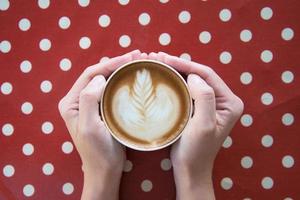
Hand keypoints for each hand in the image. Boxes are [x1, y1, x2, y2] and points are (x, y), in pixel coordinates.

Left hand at [58, 50, 145, 199]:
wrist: (105, 169)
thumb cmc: (97, 151)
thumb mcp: (90, 127)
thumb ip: (89, 100)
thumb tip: (99, 77)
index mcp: (71, 102)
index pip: (89, 74)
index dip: (109, 64)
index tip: (129, 58)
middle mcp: (79, 100)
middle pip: (97, 74)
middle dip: (116, 63)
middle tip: (137, 55)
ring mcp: (91, 104)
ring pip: (105, 80)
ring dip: (120, 69)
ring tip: (137, 61)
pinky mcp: (102, 108)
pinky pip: (111, 89)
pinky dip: (122, 80)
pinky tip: (132, 76)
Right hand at [148, 52, 243, 199]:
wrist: (190, 169)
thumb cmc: (197, 150)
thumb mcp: (203, 125)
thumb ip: (205, 98)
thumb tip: (194, 76)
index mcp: (229, 102)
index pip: (207, 75)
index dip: (186, 64)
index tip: (165, 58)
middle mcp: (223, 100)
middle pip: (200, 75)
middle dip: (180, 65)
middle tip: (159, 57)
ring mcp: (211, 103)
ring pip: (193, 80)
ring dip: (176, 71)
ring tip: (159, 62)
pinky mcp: (199, 108)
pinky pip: (187, 89)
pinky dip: (175, 81)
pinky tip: (164, 75)